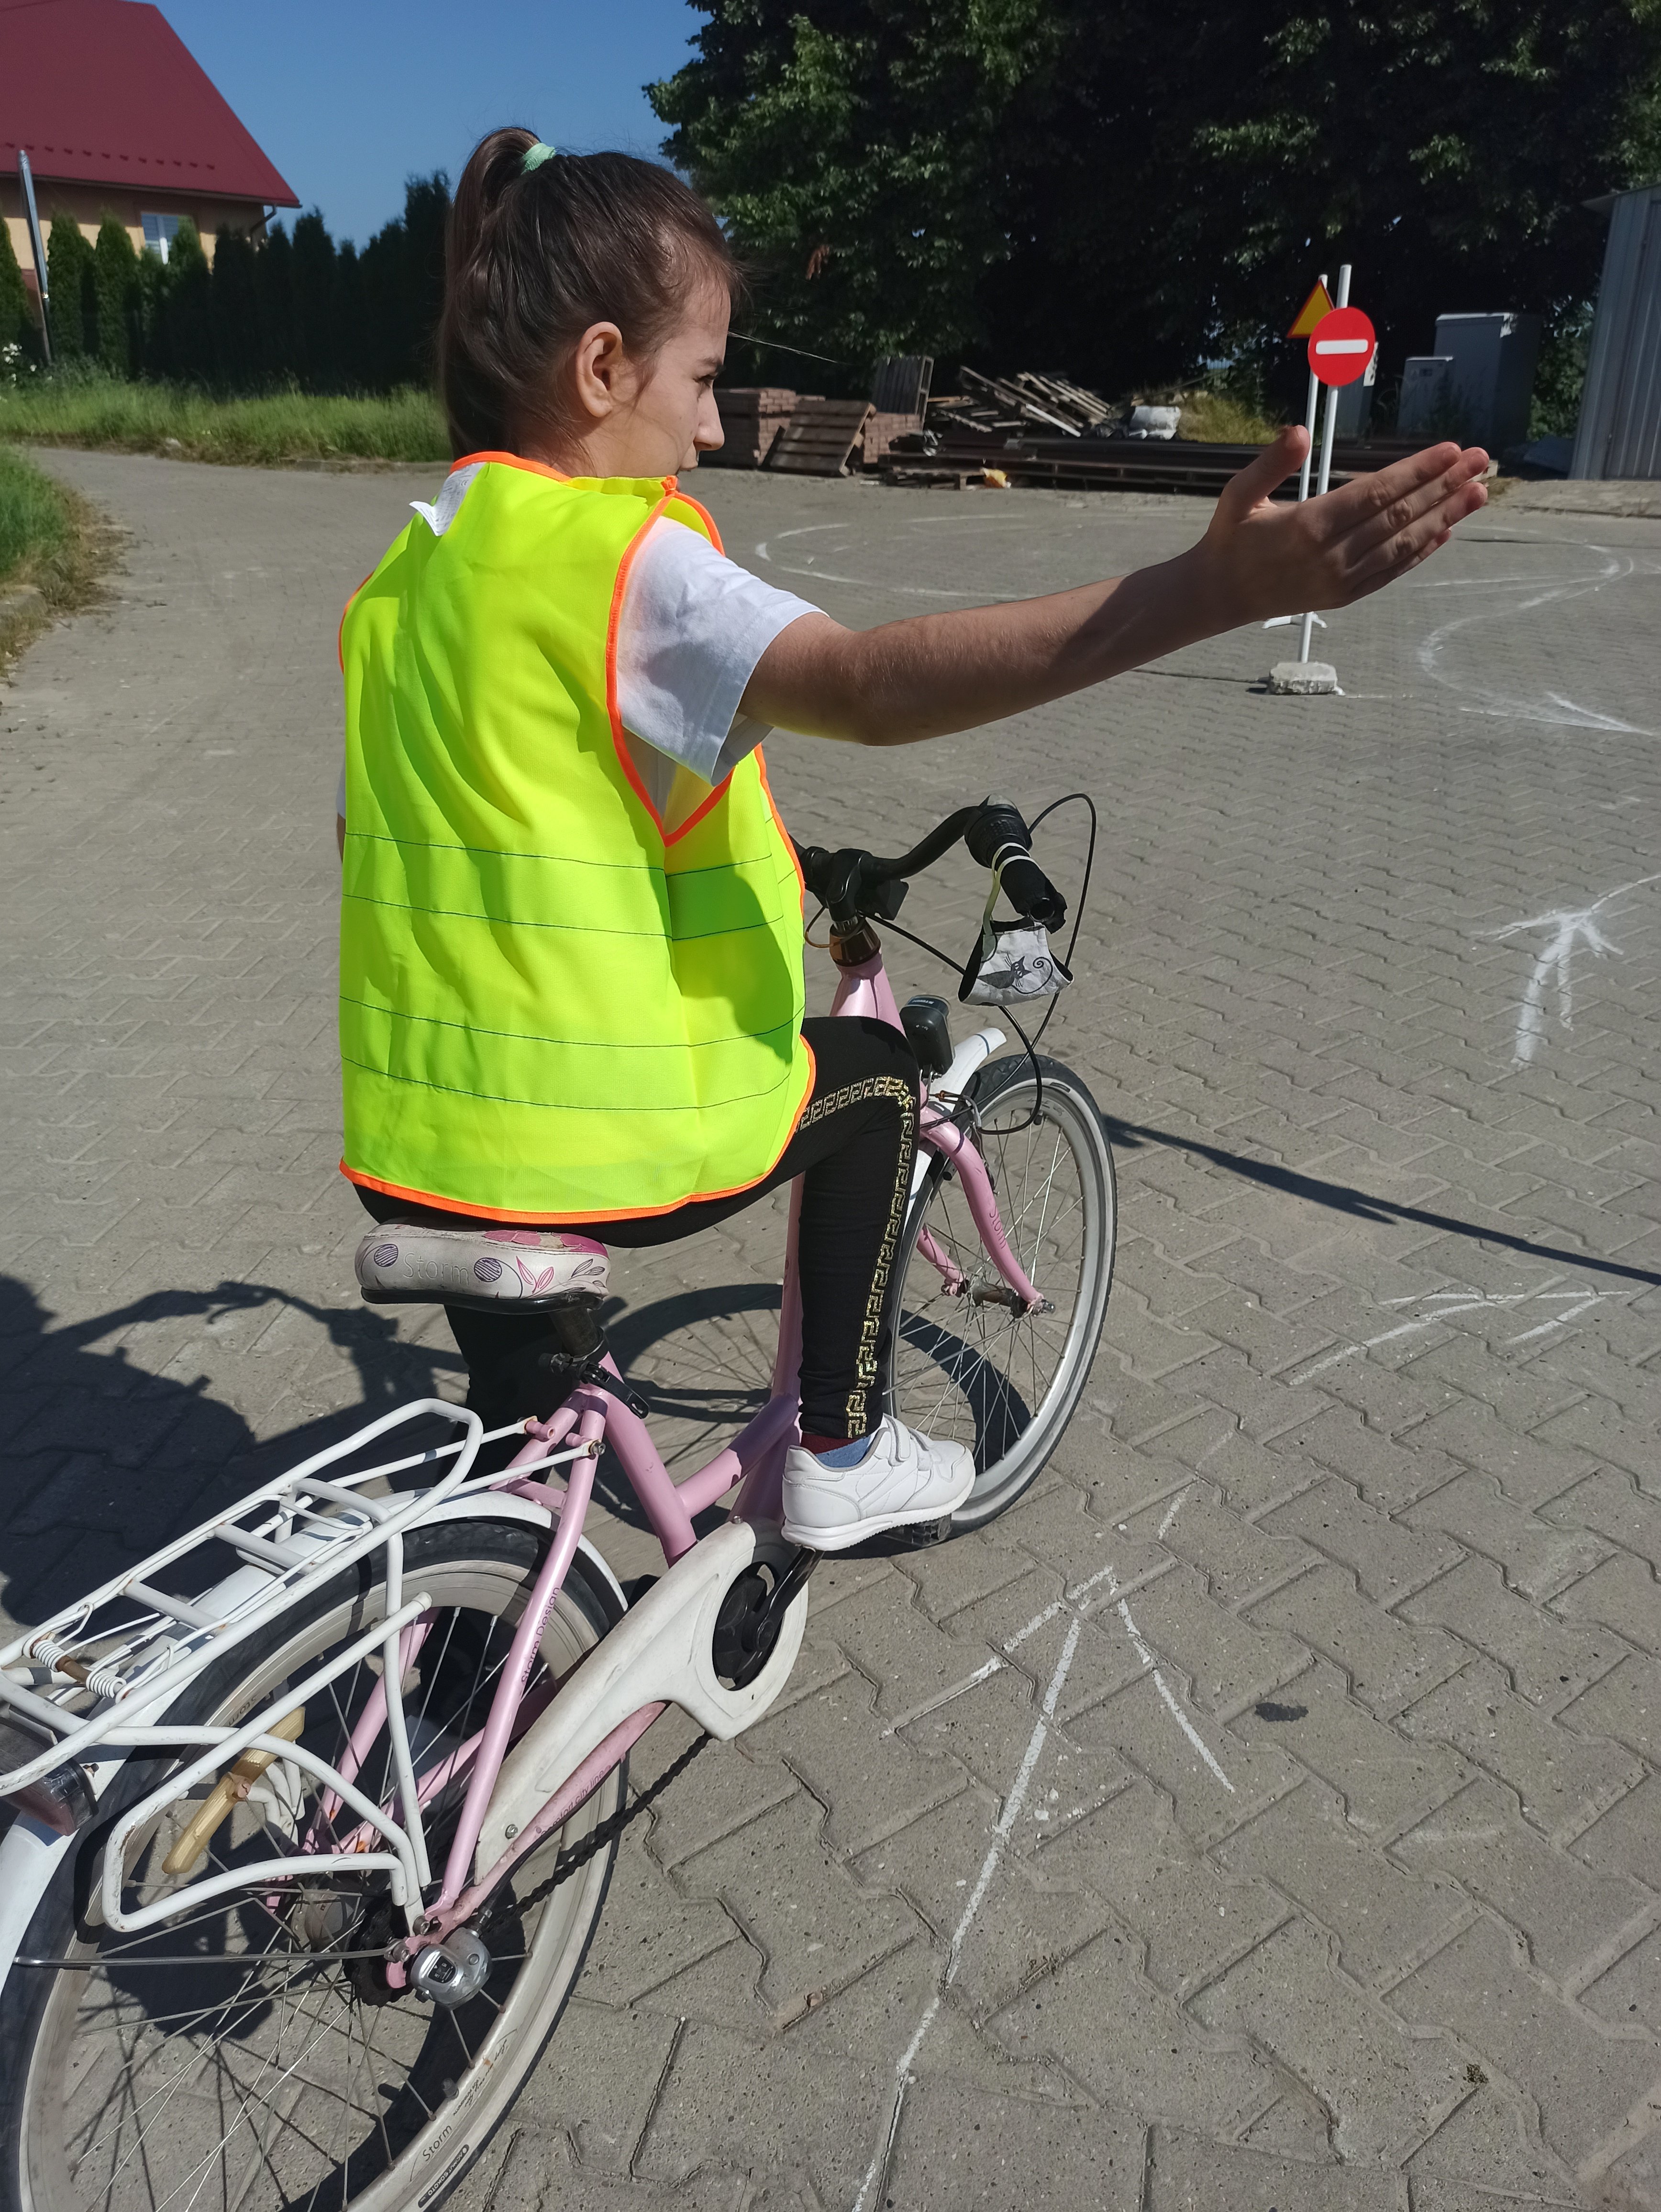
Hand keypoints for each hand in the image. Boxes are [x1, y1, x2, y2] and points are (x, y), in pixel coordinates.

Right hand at [1195, 426, 1489, 625]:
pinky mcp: (1344, 595)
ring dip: (1445, 516)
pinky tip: (1447, 530)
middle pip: (1400, 515)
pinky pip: (1392, 570)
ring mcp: (1341, 579)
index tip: (1452, 450)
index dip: (1418, 471)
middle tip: (1482, 461)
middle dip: (1444, 486)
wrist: (1219, 596)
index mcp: (1309, 525)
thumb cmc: (1229, 537)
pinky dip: (1422, 551)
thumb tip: (1300, 431)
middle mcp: (1332, 555)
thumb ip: (1270, 463)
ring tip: (1478, 492)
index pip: (1377, 492)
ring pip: (1404, 544)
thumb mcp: (1238, 494)